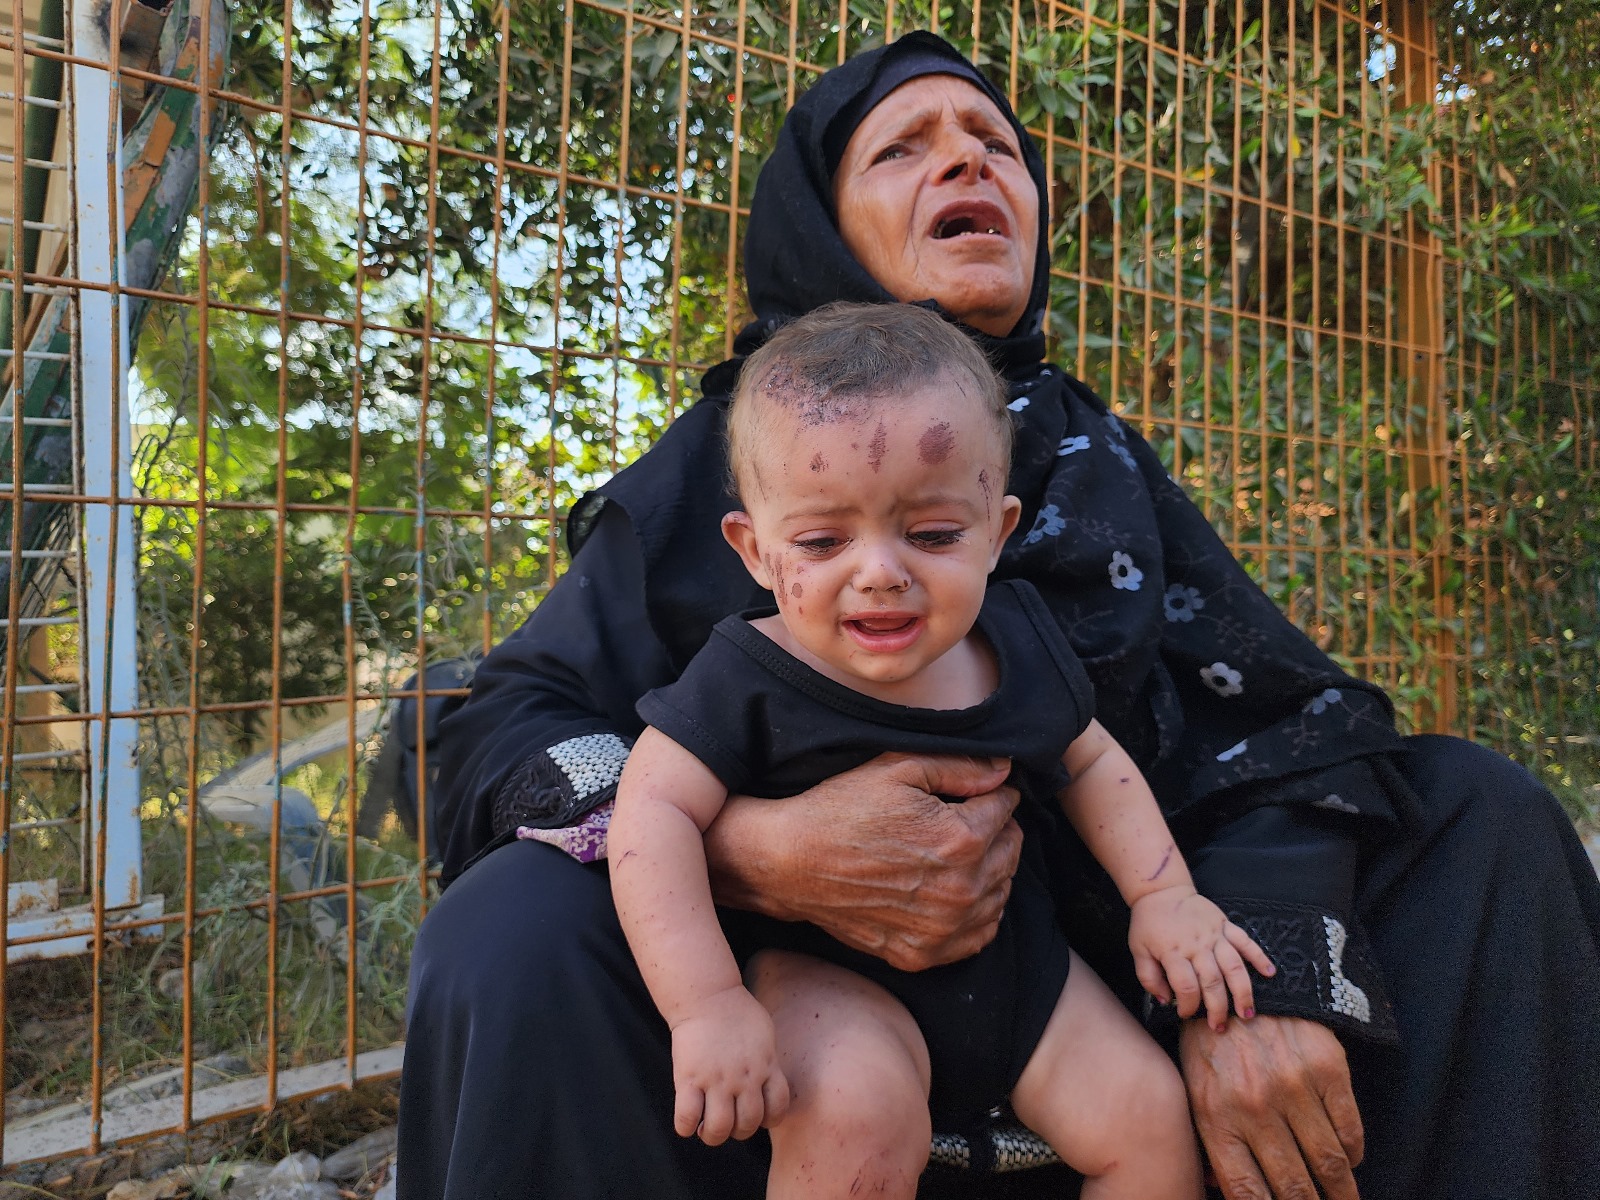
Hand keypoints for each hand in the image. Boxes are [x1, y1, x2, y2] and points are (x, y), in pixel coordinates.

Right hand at [669, 985, 789, 1145]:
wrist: (707, 995)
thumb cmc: (736, 1013)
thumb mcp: (765, 1037)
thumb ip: (768, 1062)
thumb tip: (767, 1083)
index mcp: (765, 1066)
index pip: (778, 1109)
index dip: (769, 1120)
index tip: (757, 1115)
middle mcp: (744, 1077)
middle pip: (748, 1124)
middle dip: (739, 1131)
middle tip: (729, 1123)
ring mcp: (716, 1079)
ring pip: (719, 1128)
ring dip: (714, 1136)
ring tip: (707, 1128)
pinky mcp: (689, 1077)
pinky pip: (687, 1117)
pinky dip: (686, 1128)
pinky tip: (688, 1122)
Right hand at [705, 752, 1020, 970]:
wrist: (789, 863)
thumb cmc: (840, 809)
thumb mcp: (897, 768)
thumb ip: (960, 766)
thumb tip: (1004, 770)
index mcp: (961, 840)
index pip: (1006, 809)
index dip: (992, 794)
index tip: (974, 791)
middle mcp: (961, 890)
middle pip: (1011, 852)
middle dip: (997, 830)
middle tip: (967, 818)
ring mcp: (942, 929)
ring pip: (1000, 894)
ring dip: (990, 870)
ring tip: (958, 853)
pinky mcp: (922, 954)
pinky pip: (978, 936)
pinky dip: (978, 913)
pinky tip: (955, 892)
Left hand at [1129, 888, 1275, 1029]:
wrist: (1161, 891)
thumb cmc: (1149, 923)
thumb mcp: (1138, 949)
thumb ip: (1148, 977)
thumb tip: (1164, 1001)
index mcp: (1173, 951)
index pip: (1186, 986)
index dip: (1187, 1005)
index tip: (1185, 1014)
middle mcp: (1197, 945)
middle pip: (1213, 981)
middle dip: (1218, 1008)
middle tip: (1219, 1027)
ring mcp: (1214, 934)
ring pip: (1234, 966)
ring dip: (1243, 991)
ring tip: (1247, 1013)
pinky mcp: (1225, 925)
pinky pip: (1246, 941)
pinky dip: (1259, 956)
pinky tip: (1270, 973)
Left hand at [1181, 1015, 1363, 1199]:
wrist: (1239, 986)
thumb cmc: (1212, 1048)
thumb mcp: (1196, 1093)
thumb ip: (1211, 1145)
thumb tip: (1222, 1191)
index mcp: (1217, 1117)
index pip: (1248, 1192)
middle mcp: (1255, 1107)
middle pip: (1294, 1186)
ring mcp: (1294, 1087)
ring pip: (1329, 1164)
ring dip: (1341, 1192)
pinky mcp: (1328, 1069)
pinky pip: (1349, 1131)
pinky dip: (1352, 1154)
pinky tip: (1348, 1161)